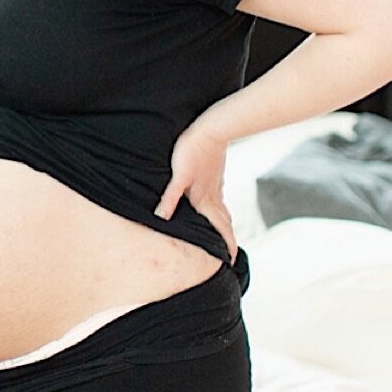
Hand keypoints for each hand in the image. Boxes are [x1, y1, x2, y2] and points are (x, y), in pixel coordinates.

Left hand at [155, 121, 237, 261]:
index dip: (225, 245)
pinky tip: (216, 208)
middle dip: (228, 240)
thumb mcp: (179, 177)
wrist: (211, 131)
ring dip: (225, 227)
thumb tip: (160, 218)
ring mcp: (215, 187)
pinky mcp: (213, 177)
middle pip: (224, 224)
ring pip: (223, 212)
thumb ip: (170, 199)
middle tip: (230, 255)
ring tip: (226, 237)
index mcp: (204, 200)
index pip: (219, 229)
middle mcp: (212, 197)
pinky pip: (218, 199)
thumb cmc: (192, 151)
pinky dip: (220, 210)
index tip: (229, 260)